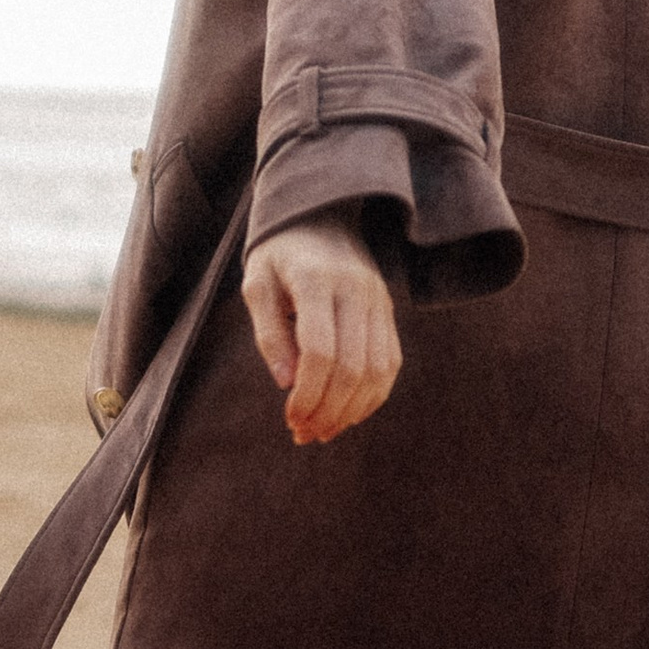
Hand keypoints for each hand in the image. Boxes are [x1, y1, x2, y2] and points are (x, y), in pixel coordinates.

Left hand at [240, 210, 401, 446]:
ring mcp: (378, 300)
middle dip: (329, 410)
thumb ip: (268, 332)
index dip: (307, 393)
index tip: (290, 417)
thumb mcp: (257, 283)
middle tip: (304, 433)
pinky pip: (391, 363)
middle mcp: (355, 289)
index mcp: (316, 280)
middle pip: (352, 367)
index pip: (320, 350)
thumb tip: (286, 384)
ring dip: (352, 410)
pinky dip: (373, 396)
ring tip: (323, 430)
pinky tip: (347, 413)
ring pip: (378, 370)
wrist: (319, 215)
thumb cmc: (278, 254)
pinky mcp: (389, 311)